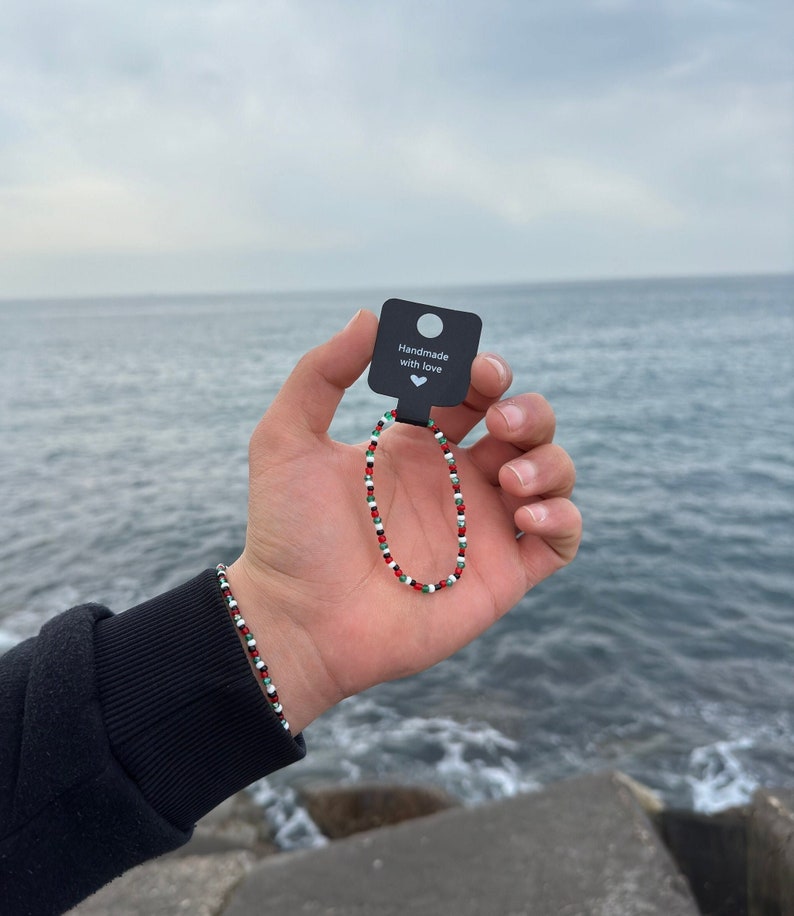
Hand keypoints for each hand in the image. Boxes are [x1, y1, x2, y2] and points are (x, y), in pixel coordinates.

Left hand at [227, 310, 580, 731]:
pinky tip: (527, 512)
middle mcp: (456, 479)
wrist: (299, 621)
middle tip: (500, 423)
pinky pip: (561, 537)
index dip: (485, 372)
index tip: (478, 373)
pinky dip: (563, 516)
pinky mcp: (504, 574)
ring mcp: (484, 526)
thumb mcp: (286, 439)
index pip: (471, 391)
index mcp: (414, 444)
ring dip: (549, 461)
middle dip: (528, 410)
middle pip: (523, 425)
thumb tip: (370, 316)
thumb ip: (322, 372)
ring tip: (510, 480)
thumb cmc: (287, 534)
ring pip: (552, 473)